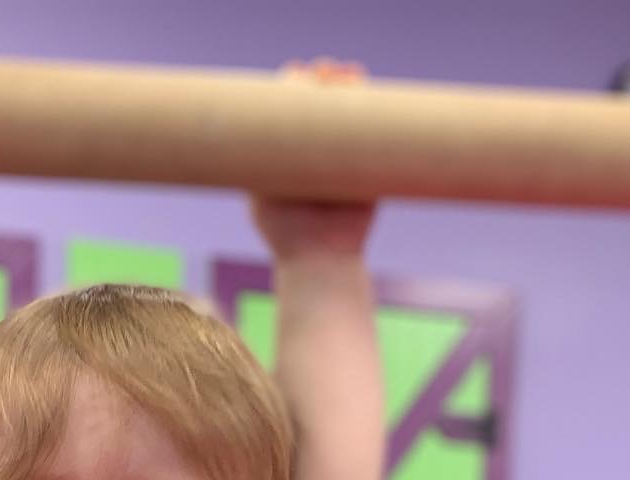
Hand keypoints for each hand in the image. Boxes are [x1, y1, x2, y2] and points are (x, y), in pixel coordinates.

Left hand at [252, 61, 376, 258]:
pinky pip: (370, 126)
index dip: (294, 84)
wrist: (320, 258)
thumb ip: (259, 155)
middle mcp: (313, 149)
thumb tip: (263, 124)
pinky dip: (367, 102)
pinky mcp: (365, 164)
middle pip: (317, 100)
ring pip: (344, 109)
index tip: (298, 75)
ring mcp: (341, 154)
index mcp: (286, 151)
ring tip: (344, 76)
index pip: (289, 105)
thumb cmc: (284, 231)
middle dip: (321, 79)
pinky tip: (362, 86)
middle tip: (323, 72)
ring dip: (344, 84)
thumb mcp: (261, 189)